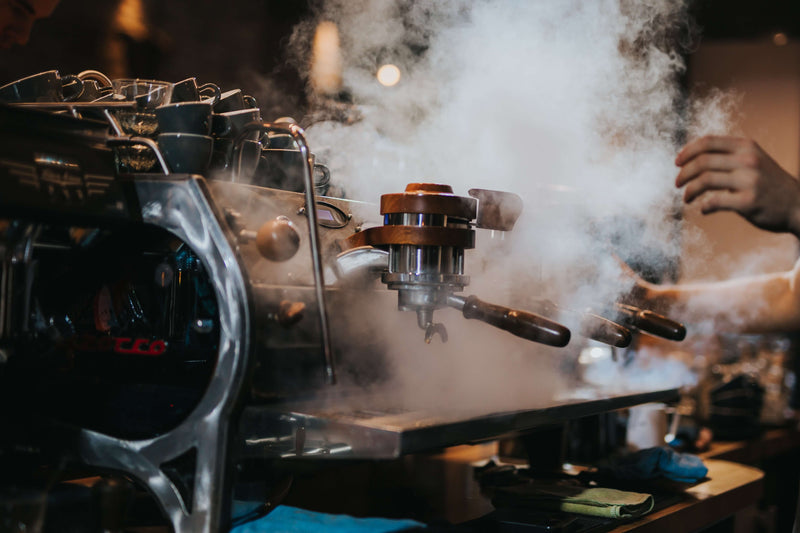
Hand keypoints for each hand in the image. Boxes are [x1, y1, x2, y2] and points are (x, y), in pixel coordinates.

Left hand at [675, 135, 799, 234]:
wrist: (798, 204)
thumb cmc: (768, 184)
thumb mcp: (753, 160)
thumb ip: (729, 156)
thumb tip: (693, 158)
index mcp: (746, 147)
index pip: (708, 142)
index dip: (687, 151)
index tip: (677, 162)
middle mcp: (748, 160)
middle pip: (702, 161)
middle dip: (683, 173)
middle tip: (677, 184)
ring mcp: (749, 180)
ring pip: (705, 180)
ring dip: (689, 190)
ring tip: (686, 198)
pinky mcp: (748, 202)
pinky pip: (715, 202)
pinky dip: (704, 206)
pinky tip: (704, 209)